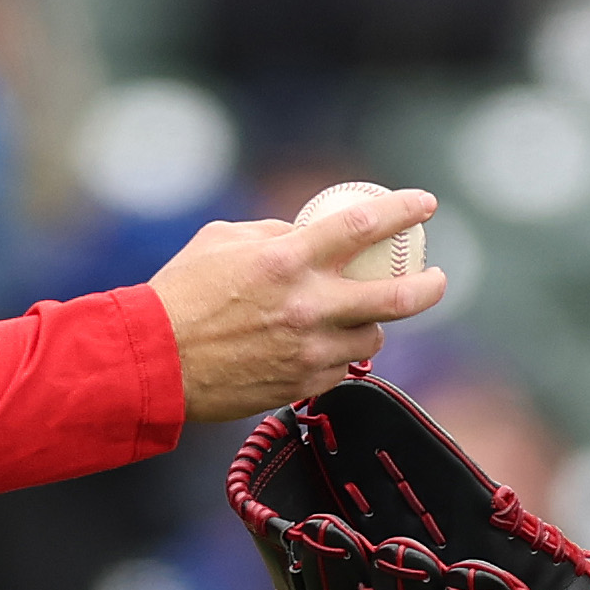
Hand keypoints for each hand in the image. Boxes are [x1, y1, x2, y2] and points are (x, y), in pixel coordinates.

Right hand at [153, 191, 445, 421]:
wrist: (151, 361)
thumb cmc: (179, 294)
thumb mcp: (221, 240)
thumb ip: (273, 233)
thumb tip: (308, 232)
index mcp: (288, 259)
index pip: (364, 226)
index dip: (404, 211)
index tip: (426, 205)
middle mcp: (307, 306)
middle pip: (396, 298)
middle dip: (430, 286)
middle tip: (437, 279)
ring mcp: (308, 350)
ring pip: (371, 339)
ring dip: (372, 325)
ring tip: (358, 318)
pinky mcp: (301, 385)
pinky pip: (340, 368)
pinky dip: (338, 354)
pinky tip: (322, 346)